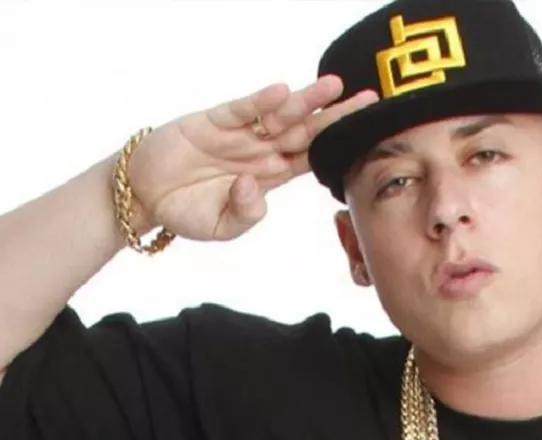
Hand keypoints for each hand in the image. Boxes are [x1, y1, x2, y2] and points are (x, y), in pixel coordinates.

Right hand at [125, 75, 377, 240]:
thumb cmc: (188, 211)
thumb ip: (244, 215)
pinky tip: (281, 92)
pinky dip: (259, 102)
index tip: (366, 138)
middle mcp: (260, 150)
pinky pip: (241, 110)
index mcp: (269, 175)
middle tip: (370, 101)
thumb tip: (256, 189)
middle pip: (305, 131)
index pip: (311, 158)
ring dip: (305, 101)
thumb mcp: (220, 227)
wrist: (145, 195)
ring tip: (333, 85)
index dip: (338, 147)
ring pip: (278, 115)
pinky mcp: (213, 121)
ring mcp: (239, 134)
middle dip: (336, 117)